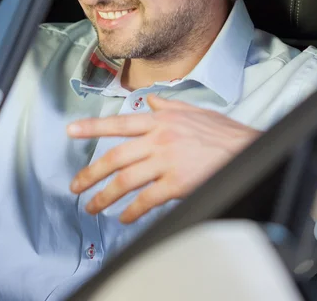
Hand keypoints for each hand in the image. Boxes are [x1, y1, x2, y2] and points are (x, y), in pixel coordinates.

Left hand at [67, 94, 259, 222]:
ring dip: (105, 196)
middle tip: (76, 185)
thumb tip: (149, 99)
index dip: (93, 127)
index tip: (71, 131)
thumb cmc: (221, 132)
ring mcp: (167, 161)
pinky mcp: (176, 183)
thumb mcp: (193, 110)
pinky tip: (124, 217)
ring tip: (92, 207)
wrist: (245, 150)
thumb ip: (167, 105)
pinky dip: (132, 211)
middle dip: (91, 173)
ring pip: (126, 180)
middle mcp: (159, 138)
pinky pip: (146, 200)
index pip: (120, 123)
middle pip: (116, 156)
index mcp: (161, 120)